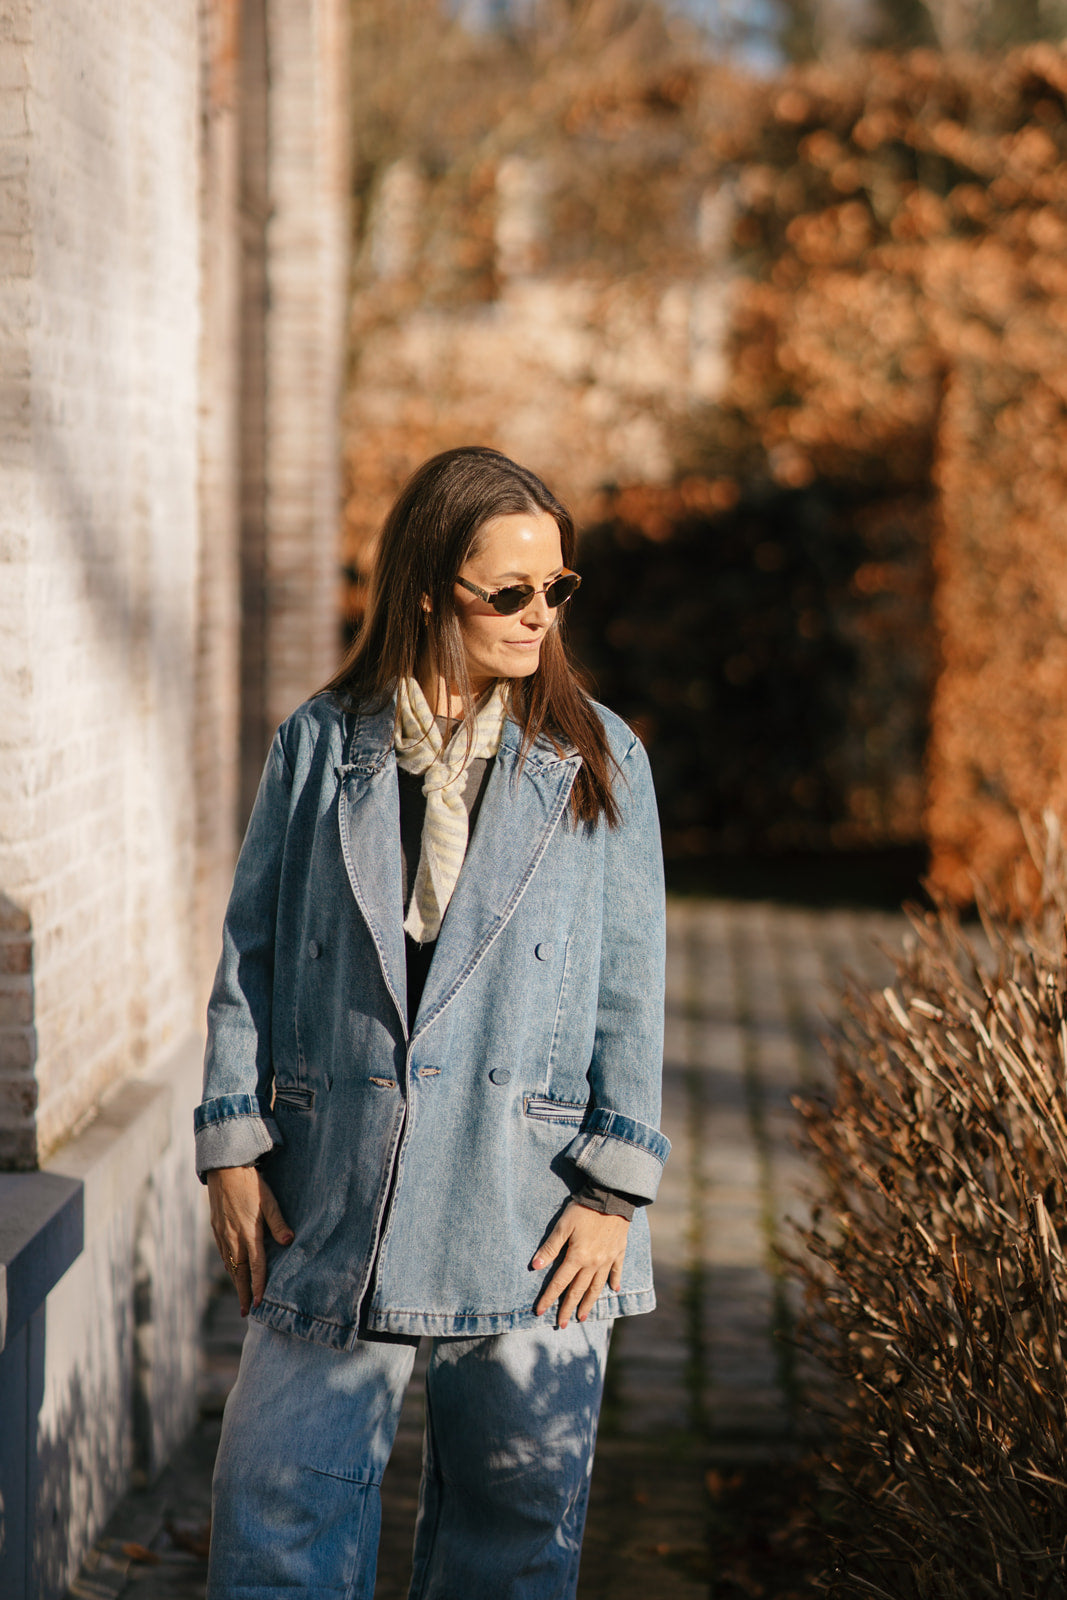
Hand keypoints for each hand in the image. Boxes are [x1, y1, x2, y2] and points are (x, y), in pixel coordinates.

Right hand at [206, 1166, 293, 1316]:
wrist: (225, 1169)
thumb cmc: (251, 1184)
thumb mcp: (269, 1201)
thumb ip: (278, 1223)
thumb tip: (289, 1241)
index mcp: (249, 1233)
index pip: (256, 1267)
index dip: (259, 1287)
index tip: (260, 1304)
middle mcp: (233, 1238)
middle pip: (240, 1273)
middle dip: (244, 1294)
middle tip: (247, 1312)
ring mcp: (223, 1235)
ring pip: (230, 1265)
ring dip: (236, 1283)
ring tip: (242, 1297)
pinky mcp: (217, 1229)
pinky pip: (224, 1255)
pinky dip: (229, 1267)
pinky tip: (232, 1271)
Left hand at [532, 1200, 629, 1328]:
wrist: (612, 1197)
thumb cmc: (584, 1209)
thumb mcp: (563, 1225)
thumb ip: (550, 1247)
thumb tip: (535, 1267)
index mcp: (578, 1257)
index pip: (560, 1283)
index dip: (549, 1298)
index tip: (540, 1312)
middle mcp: (593, 1263)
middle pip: (578, 1290)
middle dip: (568, 1308)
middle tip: (562, 1324)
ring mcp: (608, 1259)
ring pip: (596, 1287)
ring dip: (588, 1303)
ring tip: (582, 1316)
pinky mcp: (619, 1251)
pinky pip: (616, 1271)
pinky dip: (614, 1281)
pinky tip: (613, 1290)